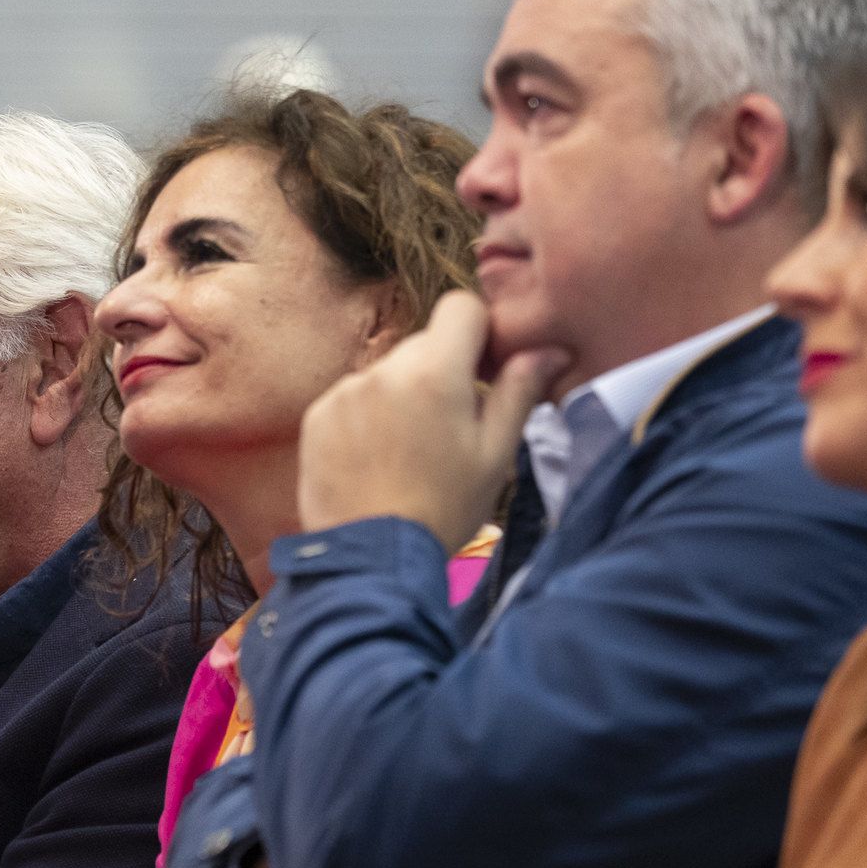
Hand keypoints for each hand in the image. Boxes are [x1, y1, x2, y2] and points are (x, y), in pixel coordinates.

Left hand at [298, 292, 569, 550]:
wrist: (370, 561)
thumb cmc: (443, 510)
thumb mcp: (495, 454)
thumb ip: (519, 391)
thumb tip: (550, 349)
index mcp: (433, 372)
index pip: (460, 306)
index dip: (479, 332)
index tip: (485, 372)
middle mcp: (383, 370)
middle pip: (424, 343)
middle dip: (443, 370)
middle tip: (451, 428)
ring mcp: (344, 392)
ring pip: (388, 372)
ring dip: (404, 394)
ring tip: (411, 453)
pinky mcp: (316, 416)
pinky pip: (353, 397)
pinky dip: (369, 416)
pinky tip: (378, 461)